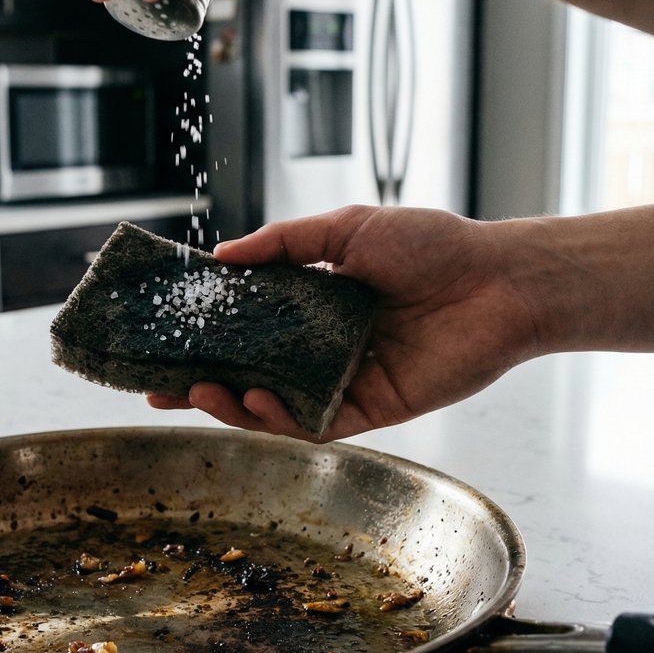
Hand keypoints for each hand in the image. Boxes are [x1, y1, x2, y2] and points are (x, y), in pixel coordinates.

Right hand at [147, 205, 543, 441]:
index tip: (160, 338)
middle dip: (199, 382)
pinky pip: (313, 423)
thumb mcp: (345, 229)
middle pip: (247, 372)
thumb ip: (282, 243)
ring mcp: (342, 379)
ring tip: (198, 390)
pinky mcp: (369, 409)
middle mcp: (320, 346)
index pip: (244, 325)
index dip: (202, 334)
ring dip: (231, 403)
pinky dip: (279, 418)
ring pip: (273, 405)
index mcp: (312, 303)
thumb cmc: (430, 244)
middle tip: (155, 388)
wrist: (498, 280)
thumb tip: (220, 255)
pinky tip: (254, 402)